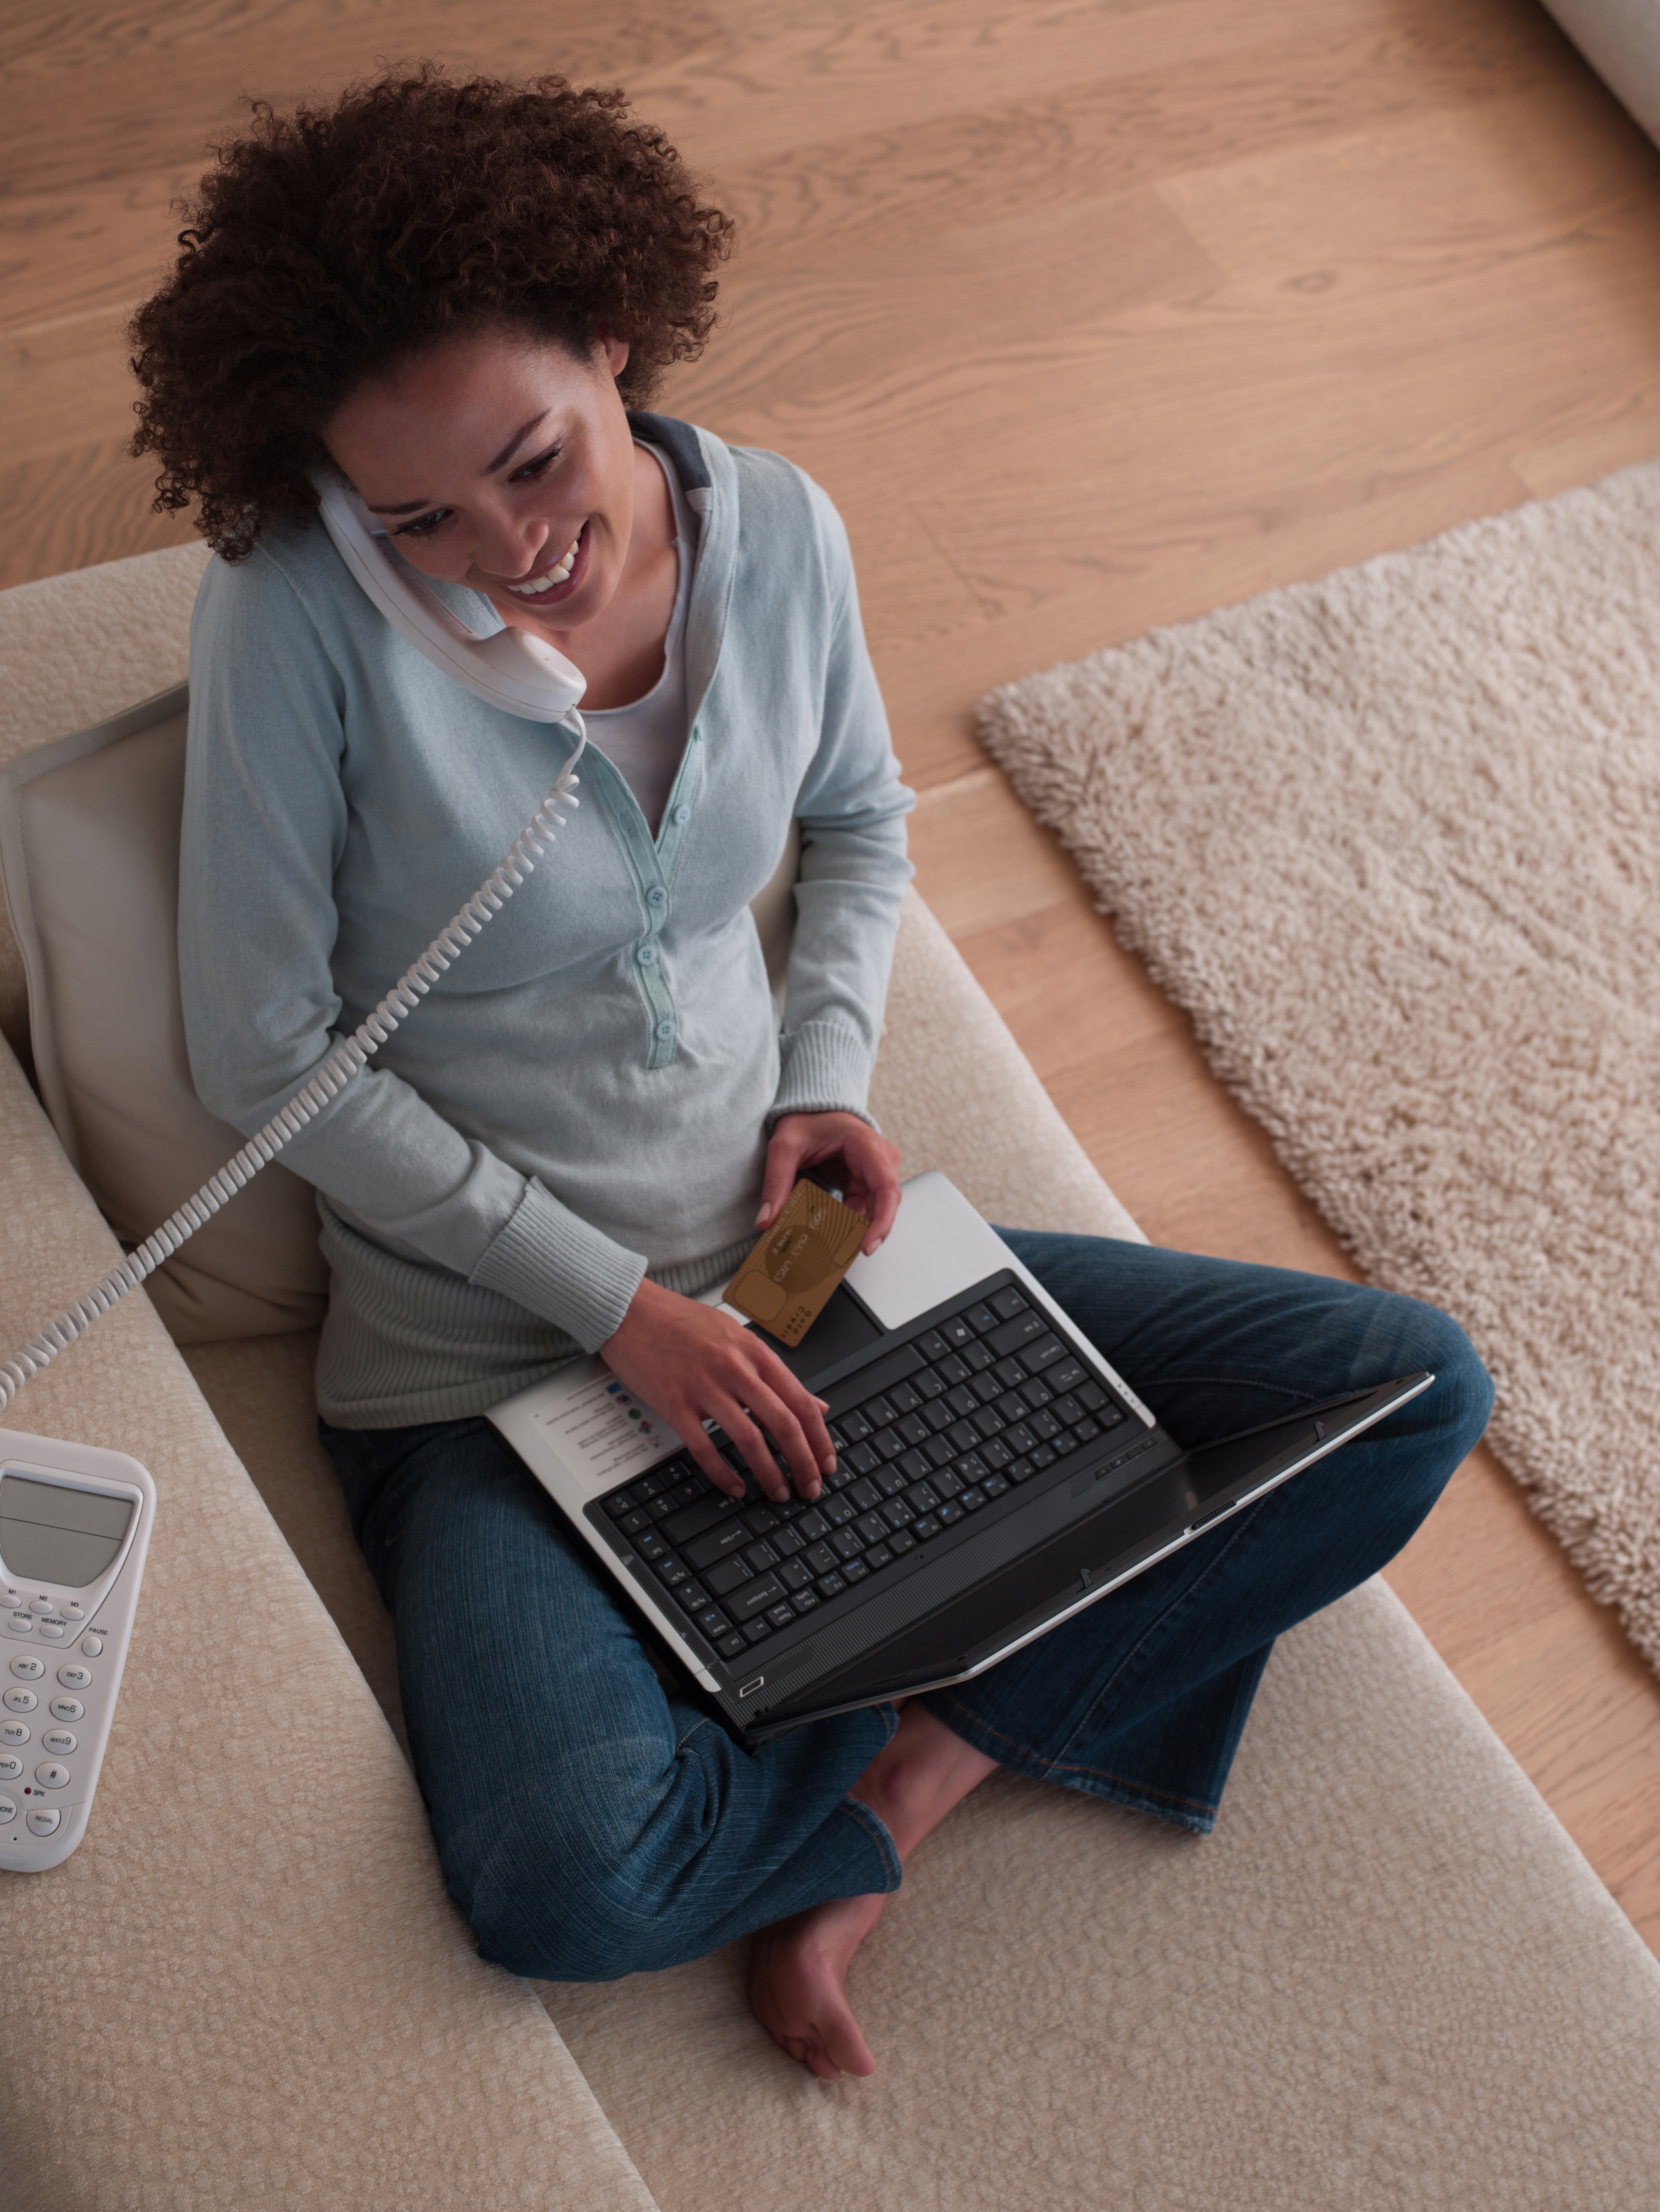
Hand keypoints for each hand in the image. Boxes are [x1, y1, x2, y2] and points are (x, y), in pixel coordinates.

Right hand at [599, 1277, 835, 1500]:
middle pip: (782, 1423)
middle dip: (802, 1463)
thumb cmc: (683, 1323)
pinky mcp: (674, 1403)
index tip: (827, 1462)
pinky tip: (735, 1487)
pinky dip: (723, 1473)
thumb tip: (815, 1404)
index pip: (800, 1401)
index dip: (819, 1438)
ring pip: (749, 1439)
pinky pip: (703, 1447)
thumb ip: (776, 1374)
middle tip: (809, 1488)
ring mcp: (704, 1387)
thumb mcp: (738, 1338)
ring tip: (777, 1493)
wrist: (632, 1311)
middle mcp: (735, 1368)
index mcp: (755, 1352)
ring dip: (768, 1473)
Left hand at [757, 1111, 901, 1256]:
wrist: (810, 1107)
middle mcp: (880, 1158)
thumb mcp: (784, 1147)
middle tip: (837, 1255)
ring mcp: (875, 1170)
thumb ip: (776, 1183)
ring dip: (853, 1229)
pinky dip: (847, 1222)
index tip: (866, 1245)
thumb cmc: (805, 1119)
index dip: (881, 1221)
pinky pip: (862, 1208)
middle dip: (864, 1232)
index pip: (886, 1189)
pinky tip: (830, 1235)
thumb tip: (766, 1220)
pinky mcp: (865, 1181)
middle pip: (883, 1204)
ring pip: (873, 1210)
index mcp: (867, 1145)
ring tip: (828, 1248)